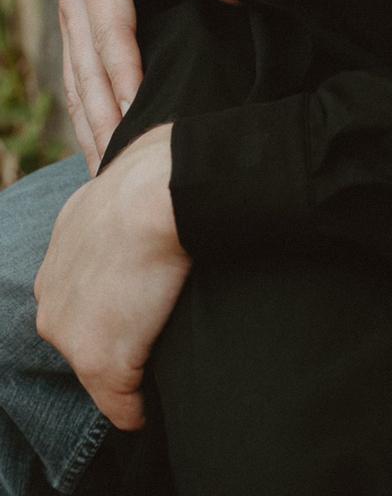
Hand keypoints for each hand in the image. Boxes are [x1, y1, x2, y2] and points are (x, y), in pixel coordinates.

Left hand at [34, 124, 188, 430]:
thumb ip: (116, 179)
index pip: (81, 297)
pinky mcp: (100, 364)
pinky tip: (157, 404)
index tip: (143, 305)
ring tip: (158, 369)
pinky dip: (140, 412)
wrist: (159, 193)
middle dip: (116, 341)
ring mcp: (71, 334)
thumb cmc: (155, 175)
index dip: (115, 305)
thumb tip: (139, 161)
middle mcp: (50, 298)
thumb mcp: (118, 166)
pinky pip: (122, 408)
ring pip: (100, 371)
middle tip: (155, 334)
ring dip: (128, 374)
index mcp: (58, 256)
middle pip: (83, 337)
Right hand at [59, 0, 176, 172]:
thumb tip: (234, 10)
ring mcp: (69, 15)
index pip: (111, 31)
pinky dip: (86, 113)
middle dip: (103, 118)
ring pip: (76, 81)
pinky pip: (76, 77)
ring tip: (109, 174)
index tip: (136, 114)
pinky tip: (99, 146)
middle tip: (121, 167)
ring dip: (90, 126)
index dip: (123, 75)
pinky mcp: (73, 27)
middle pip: (86, 68)